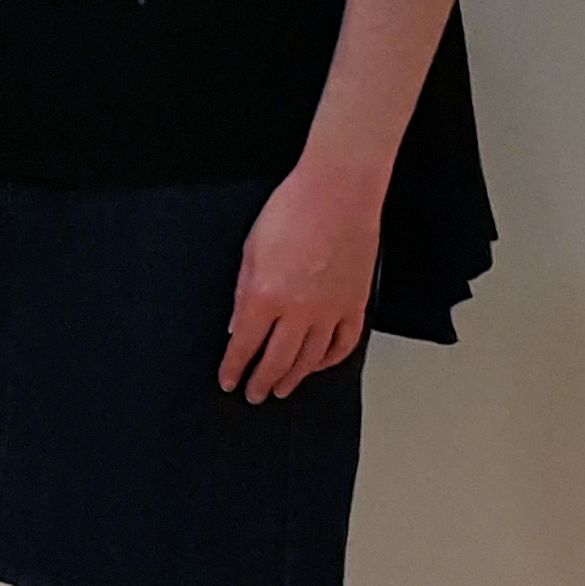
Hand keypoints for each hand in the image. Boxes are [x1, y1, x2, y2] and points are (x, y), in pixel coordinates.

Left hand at [220, 158, 381, 401]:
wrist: (338, 190)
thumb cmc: (291, 210)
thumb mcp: (251, 250)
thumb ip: (243, 295)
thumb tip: (238, 328)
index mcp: (265, 295)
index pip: (245, 346)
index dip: (234, 368)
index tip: (228, 381)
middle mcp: (300, 310)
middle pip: (278, 360)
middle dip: (262, 381)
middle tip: (254, 395)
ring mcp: (332, 309)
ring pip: (311, 358)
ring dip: (294, 377)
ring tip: (281, 389)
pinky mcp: (356, 303)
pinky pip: (343, 343)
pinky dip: (328, 360)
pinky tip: (316, 365)